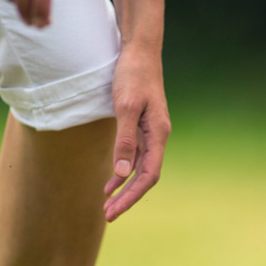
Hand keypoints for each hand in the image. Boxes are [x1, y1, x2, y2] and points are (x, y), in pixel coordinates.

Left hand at [103, 45, 170, 221]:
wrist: (140, 50)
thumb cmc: (132, 75)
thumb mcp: (125, 107)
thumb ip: (124, 141)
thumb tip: (122, 174)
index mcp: (159, 134)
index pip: (148, 175)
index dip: (132, 196)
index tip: (114, 210)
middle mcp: (158, 137)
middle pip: (146, 177)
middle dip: (128, 198)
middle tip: (108, 215)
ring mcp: (151, 133)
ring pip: (140, 169)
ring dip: (125, 188)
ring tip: (107, 205)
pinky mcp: (142, 127)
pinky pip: (135, 157)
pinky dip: (123, 172)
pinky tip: (110, 183)